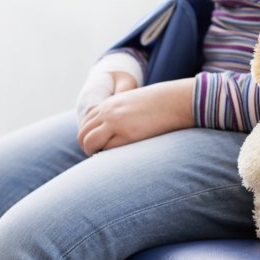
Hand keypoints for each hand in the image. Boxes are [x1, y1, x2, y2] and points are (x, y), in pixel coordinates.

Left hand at [77, 78, 194, 155]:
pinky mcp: (126, 134)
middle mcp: (108, 112)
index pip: (87, 122)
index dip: (90, 136)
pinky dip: (108, 155)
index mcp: (110, 104)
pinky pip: (106, 149)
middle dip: (88, 147)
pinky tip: (118, 158)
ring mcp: (115, 122)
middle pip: (82, 134)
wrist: (177, 100)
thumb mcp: (137, 104)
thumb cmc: (162, 104)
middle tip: (101, 156)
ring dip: (93, 153)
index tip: (101, 144)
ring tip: (107, 159)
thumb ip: (125, 113)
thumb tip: (123, 128)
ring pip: (88, 142)